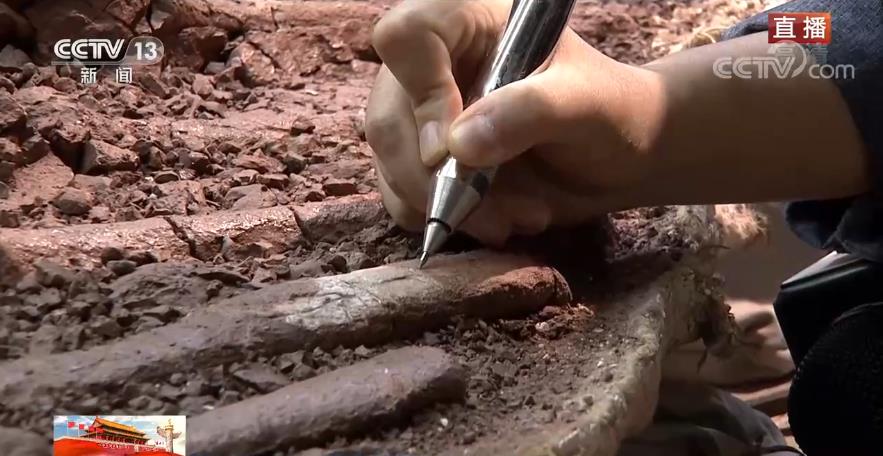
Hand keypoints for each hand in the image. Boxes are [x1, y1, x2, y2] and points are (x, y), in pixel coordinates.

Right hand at [365, 0, 664, 245]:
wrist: (620, 158)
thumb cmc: (611, 113)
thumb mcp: (584, 104)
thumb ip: (528, 112)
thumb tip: (455, 149)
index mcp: (470, 20)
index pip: (407, 36)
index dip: (420, 93)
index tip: (453, 149)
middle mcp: (437, 61)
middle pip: (388, 115)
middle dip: (436, 180)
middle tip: (496, 216)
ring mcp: (425, 111)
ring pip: (392, 162)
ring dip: (446, 206)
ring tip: (514, 219)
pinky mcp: (425, 158)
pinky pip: (401, 194)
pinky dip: (444, 219)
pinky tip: (497, 221)